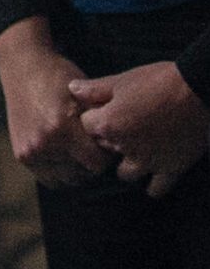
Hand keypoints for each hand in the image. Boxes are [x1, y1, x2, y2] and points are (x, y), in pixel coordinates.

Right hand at [0, 16, 113, 187]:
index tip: (105, 143)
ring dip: (75, 169)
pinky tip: (62, 156)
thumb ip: (100, 124)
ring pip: (67, 180)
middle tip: (90, 146)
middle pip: (83, 173)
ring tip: (76, 151)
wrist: (22, 65)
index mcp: (61, 126)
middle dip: (91, 162)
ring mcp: (30, 150)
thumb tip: (119, 150)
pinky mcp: (21, 154)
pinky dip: (58, 172)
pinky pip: (48, 179)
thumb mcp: (84, 95)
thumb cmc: (58, 77)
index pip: (98, 163)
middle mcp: (43, 142)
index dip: (106, 154)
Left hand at [71, 63, 209, 198]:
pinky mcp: (171, 170)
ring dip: (125, 163)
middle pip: (104, 149)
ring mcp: (149, 162)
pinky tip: (151, 172)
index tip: (101, 109)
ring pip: (126, 174)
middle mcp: (125, 147)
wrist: (197, 92)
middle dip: (107, 139)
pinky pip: (156, 188)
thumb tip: (71, 89)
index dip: (92, 116)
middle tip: (119, 126)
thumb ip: (94, 89)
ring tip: (132, 149)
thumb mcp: (121, 80)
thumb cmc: (157, 81)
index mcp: (109, 124)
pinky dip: (152, 184)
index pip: (86, 126)